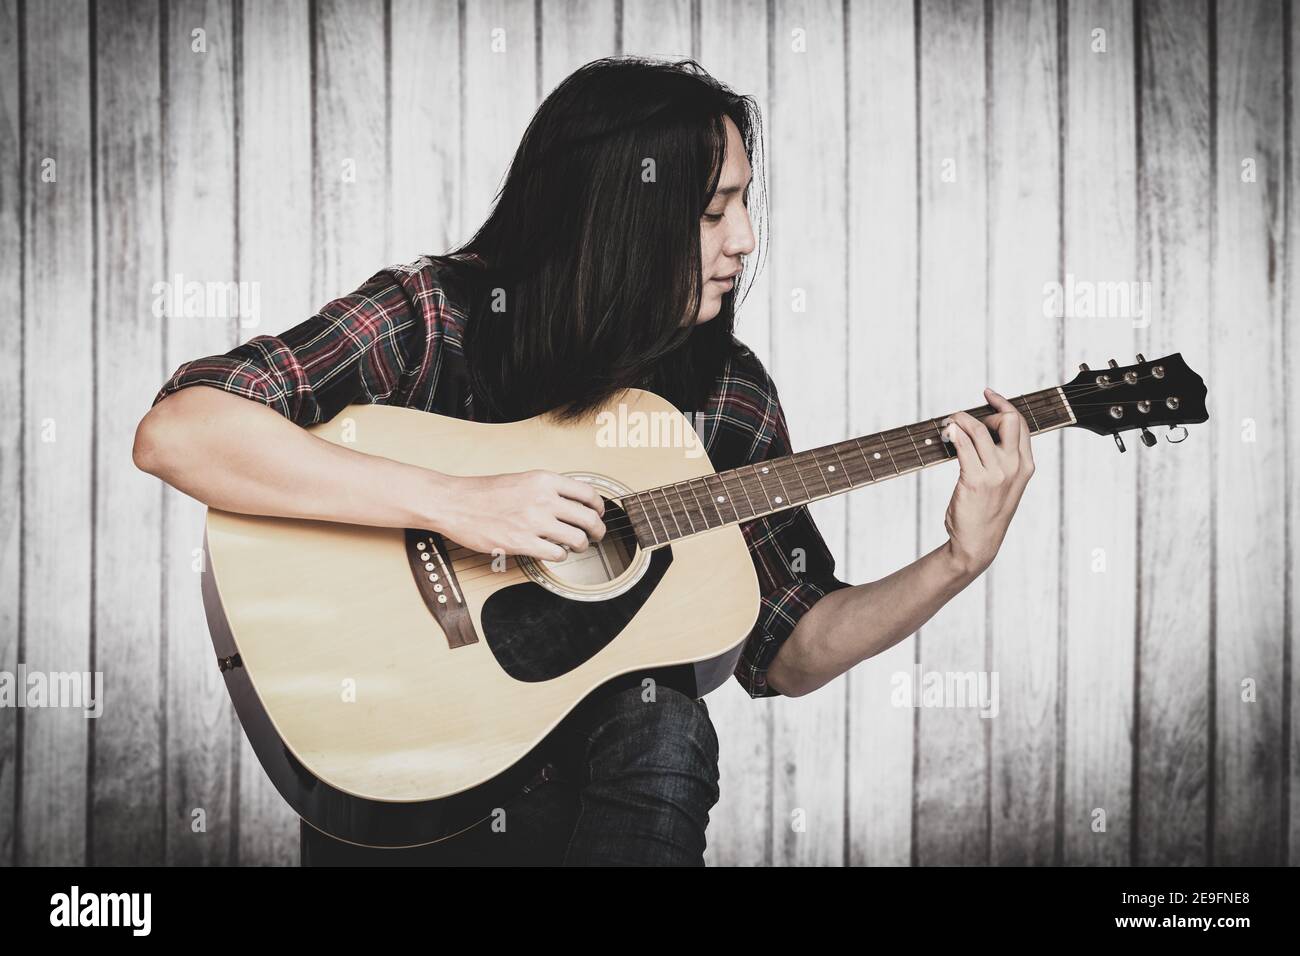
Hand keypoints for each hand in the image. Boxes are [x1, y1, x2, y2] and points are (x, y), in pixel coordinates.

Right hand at [427, 470, 605, 560]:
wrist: (455, 503)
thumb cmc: (484, 492)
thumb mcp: (522, 479)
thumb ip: (547, 489)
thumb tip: (572, 502)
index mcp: (544, 480)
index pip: (588, 493)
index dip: (599, 507)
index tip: (599, 514)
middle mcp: (543, 499)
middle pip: (589, 518)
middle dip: (598, 531)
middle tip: (597, 536)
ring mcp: (534, 522)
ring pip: (578, 539)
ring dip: (582, 546)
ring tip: (577, 546)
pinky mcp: (523, 543)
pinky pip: (557, 554)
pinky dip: (561, 556)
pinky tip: (554, 553)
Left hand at [939, 388, 1035, 576]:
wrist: (978, 542)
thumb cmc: (986, 511)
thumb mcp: (1004, 483)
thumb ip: (1000, 458)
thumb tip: (980, 429)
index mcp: (1025, 465)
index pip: (1020, 423)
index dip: (1003, 405)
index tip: (988, 394)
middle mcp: (1015, 466)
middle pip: (1008, 420)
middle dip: (985, 412)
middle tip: (964, 419)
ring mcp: (996, 473)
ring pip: (979, 430)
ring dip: (960, 419)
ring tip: (949, 422)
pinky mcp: (975, 480)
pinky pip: (963, 445)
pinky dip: (953, 433)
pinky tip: (946, 433)